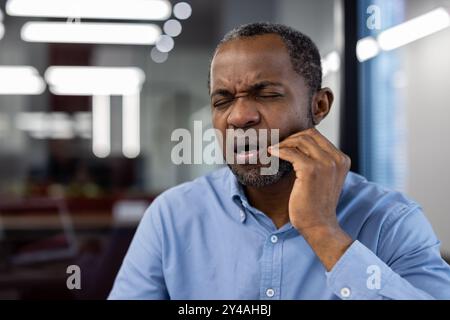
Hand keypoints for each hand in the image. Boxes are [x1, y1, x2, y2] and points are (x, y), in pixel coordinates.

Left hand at [268, 128, 352, 269]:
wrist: (318, 225)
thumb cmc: (316, 204)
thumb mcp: (323, 179)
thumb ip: (317, 162)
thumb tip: (296, 146)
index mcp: (341, 160)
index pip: (317, 136)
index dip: (297, 138)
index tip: (284, 145)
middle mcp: (336, 159)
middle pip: (309, 135)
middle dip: (290, 139)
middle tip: (276, 147)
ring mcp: (325, 164)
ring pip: (299, 141)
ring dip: (283, 145)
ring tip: (272, 152)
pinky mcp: (311, 170)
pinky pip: (291, 152)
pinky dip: (278, 151)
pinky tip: (270, 155)